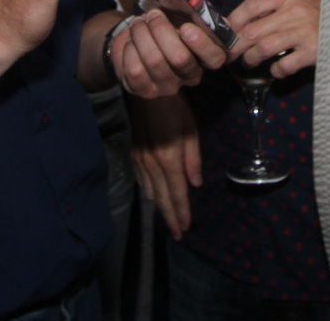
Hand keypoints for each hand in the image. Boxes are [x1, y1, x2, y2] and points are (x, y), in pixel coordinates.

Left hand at [110, 11, 228, 97]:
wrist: (138, 38)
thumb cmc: (166, 25)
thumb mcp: (184, 15)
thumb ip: (197, 13)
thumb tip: (203, 6)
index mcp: (207, 56)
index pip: (215, 57)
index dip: (202, 45)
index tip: (186, 28)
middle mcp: (191, 75)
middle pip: (180, 58)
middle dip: (161, 30)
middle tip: (152, 15)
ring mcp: (169, 86)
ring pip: (155, 61)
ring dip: (142, 35)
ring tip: (138, 24)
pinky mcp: (146, 90)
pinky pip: (135, 71)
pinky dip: (130, 50)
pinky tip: (130, 42)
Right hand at [129, 93, 199, 239]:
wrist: (147, 96)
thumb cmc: (175, 109)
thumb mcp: (191, 131)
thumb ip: (193, 159)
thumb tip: (195, 184)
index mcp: (169, 160)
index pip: (176, 193)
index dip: (181, 212)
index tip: (185, 228)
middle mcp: (152, 165)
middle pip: (162, 198)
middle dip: (170, 218)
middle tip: (177, 234)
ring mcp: (141, 161)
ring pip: (150, 192)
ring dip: (160, 208)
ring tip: (168, 221)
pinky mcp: (134, 156)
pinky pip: (142, 181)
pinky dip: (149, 193)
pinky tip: (154, 198)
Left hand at [226, 0, 320, 77]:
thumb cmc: (320, 11)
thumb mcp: (298, 0)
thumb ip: (273, 7)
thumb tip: (241, 22)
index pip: (252, 5)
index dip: (233, 20)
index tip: (224, 32)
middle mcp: (295, 11)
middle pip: (252, 30)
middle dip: (235, 46)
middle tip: (230, 54)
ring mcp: (304, 32)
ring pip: (263, 47)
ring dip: (251, 58)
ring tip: (250, 61)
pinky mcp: (314, 52)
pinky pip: (284, 65)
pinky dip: (276, 70)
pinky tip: (277, 69)